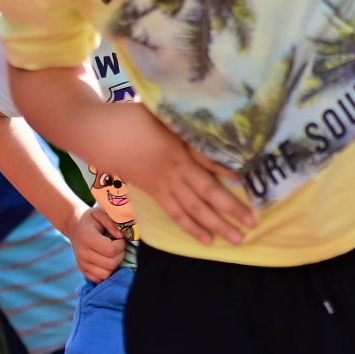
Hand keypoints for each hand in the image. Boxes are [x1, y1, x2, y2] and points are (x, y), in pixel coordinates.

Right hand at [64, 203, 127, 280]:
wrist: (76, 227)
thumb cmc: (92, 220)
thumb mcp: (100, 213)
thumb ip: (111, 222)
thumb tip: (120, 236)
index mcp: (87, 238)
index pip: (110, 250)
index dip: (121, 245)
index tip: (120, 238)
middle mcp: (82, 253)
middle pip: (110, 264)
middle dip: (120, 255)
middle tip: (119, 246)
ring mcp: (82, 264)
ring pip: (106, 274)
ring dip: (115, 265)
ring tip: (113, 254)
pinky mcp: (83, 271)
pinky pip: (100, 279)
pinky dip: (107, 272)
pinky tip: (108, 261)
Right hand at [112, 115, 255, 247]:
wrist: (100, 134)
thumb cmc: (134, 118)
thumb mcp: (161, 114)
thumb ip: (185, 122)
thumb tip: (213, 119)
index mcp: (177, 148)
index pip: (206, 160)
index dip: (227, 170)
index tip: (248, 179)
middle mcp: (173, 170)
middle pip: (205, 192)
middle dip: (230, 209)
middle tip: (254, 224)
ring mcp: (163, 184)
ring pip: (192, 209)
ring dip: (215, 225)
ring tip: (236, 239)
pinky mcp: (154, 192)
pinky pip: (176, 213)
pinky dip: (191, 227)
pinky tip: (206, 239)